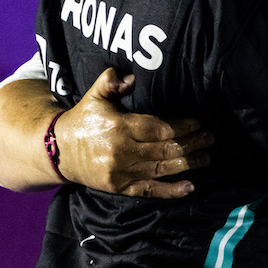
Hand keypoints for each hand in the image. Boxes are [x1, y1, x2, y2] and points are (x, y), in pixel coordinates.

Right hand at [54, 68, 212, 197]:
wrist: (57, 151)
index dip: (182, 127)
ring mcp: (121, 173)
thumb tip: (131, 77)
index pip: (158, 128)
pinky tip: (190, 186)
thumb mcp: (94, 95)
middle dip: (192, 144)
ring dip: (188, 164)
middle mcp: (122, 152)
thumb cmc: (83, 119)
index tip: (199, 123)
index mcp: (119, 127)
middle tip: (211, 138)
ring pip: (162, 169)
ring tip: (208, 157)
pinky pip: (149, 191)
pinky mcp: (119, 188)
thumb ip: (110, 81)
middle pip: (165, 149)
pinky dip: (170, 191)